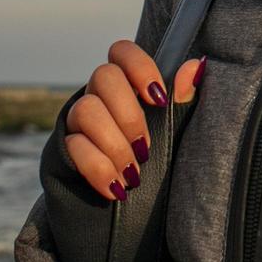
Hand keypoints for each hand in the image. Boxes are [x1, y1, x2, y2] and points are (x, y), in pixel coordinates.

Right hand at [63, 40, 204, 201]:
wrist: (124, 210)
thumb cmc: (155, 156)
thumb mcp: (174, 128)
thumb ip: (183, 99)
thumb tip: (196, 66)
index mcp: (127, 83)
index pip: (122, 51)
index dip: (140, 67)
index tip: (160, 99)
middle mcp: (99, 94)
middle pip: (103, 76)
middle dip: (129, 114)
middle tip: (146, 148)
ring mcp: (77, 119)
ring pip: (85, 110)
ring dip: (114, 145)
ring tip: (134, 174)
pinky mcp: (64, 149)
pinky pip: (73, 146)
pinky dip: (98, 169)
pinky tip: (117, 188)